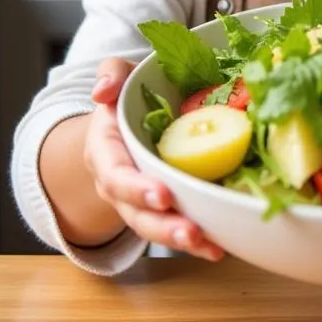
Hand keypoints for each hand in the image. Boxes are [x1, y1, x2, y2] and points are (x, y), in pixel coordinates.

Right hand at [84, 57, 223, 260]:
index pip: (116, 175)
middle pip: (136, 213)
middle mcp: (119, 184)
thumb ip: (111, 74)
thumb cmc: (126, 98)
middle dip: (163, 226)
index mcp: (106, 152)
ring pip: (155, 228)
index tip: (163, 195)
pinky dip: (197, 242)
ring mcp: (139, 201)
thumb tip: (102, 90)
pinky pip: (175, 228)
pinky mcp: (162, 209)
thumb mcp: (118, 77)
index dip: (136, 188)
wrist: (124, 124)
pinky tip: (219, 248)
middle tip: (191, 231)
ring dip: (181, 240)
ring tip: (210, 247)